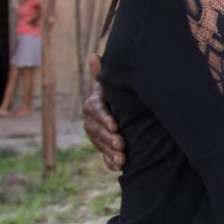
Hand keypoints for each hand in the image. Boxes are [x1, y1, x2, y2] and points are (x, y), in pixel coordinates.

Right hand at [82, 53, 124, 170]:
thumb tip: (93, 55)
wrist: (131, 112)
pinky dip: (110, 163)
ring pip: (99, 144)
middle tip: (122, 144)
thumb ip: (104, 74)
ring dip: (109, 152)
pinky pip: (103, 157)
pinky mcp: (103, 149)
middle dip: (108, 138)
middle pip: (95, 130)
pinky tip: (118, 168)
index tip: (116, 125)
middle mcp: (92, 120)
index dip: (104, 118)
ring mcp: (96, 135)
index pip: (95, 110)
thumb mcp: (115, 85)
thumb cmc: (122, 94)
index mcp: (95, 103)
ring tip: (123, 158)